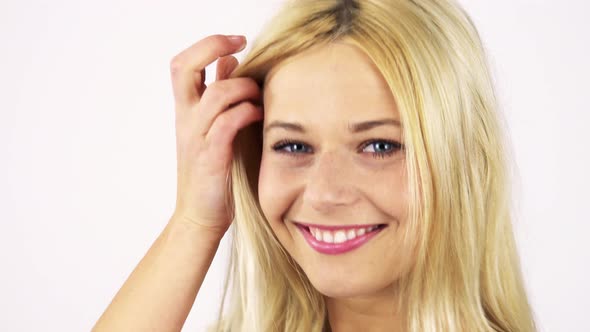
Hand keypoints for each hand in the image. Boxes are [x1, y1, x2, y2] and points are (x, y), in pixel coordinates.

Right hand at [169, 34, 262, 233]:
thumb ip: (219, 96)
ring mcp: (196, 138)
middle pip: (184, 68)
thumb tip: (230, 64)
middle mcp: (187, 120)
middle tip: (240, 44)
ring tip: (259, 94)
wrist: (200, 217)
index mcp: (187, 112)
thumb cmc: (213, 173)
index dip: (207, 45)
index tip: (236, 41)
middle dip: (212, 47)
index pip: (183, 64)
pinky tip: (258, 115)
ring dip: (242, 87)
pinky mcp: (211, 157)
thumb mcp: (213, 129)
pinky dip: (245, 112)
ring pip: (215, 94)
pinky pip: (226, 123)